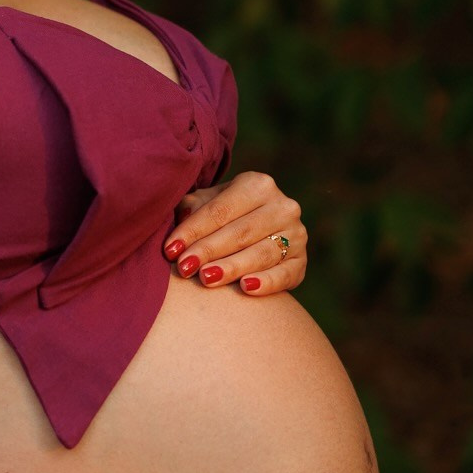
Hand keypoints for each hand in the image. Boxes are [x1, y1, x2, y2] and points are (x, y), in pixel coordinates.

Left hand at [164, 172, 306, 297]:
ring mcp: (297, 234)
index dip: (193, 230)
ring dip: (232, 267)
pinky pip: (285, 274)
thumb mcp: (207, 202)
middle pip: (240, 232)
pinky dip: (267, 282)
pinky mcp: (302, 261)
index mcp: (258, 184)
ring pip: (261, 254)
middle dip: (208, 251)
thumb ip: (193, 208)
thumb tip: (182, 219)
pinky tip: (246, 288)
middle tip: (184, 268)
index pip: (221, 210)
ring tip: (206, 278)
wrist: (259, 231)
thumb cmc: (223, 215)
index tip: (170, 250)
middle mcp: (283, 206)